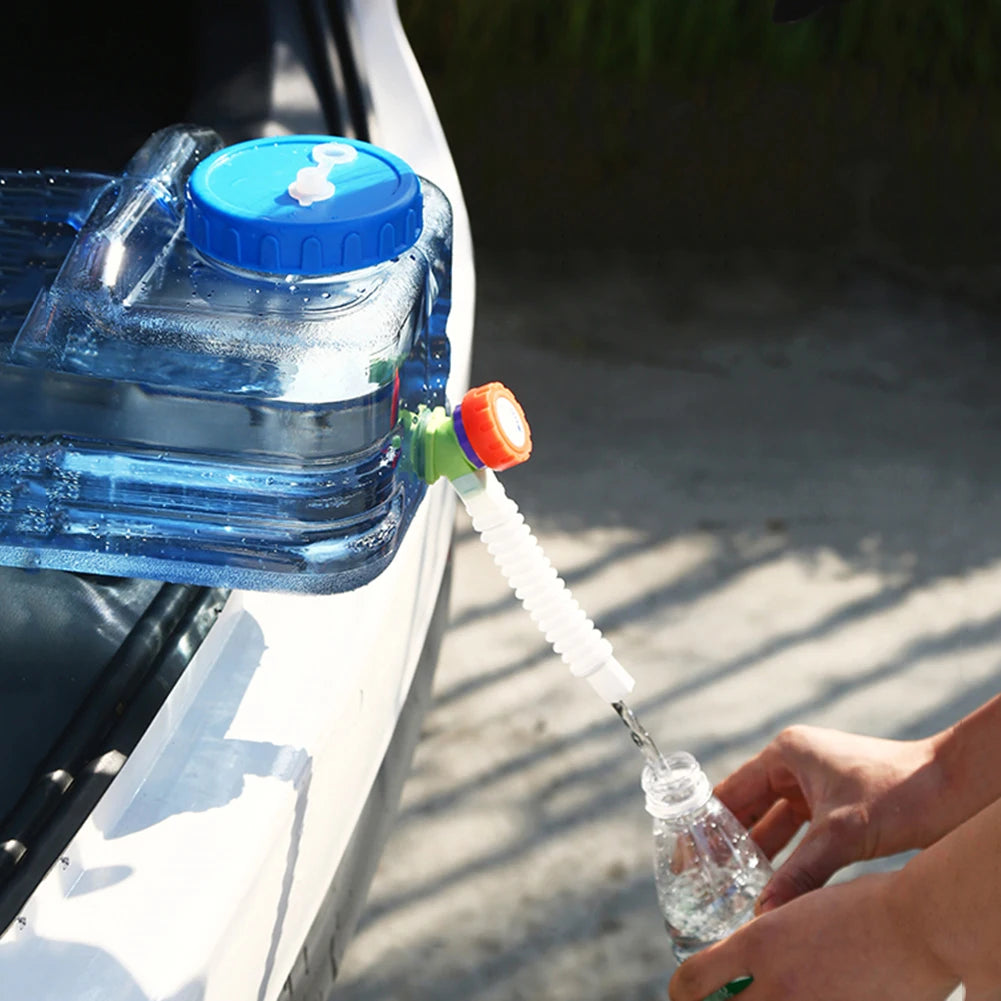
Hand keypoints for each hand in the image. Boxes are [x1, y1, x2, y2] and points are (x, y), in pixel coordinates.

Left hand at [668, 871, 957, 1000]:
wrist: (922, 926)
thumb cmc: (864, 907)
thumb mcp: (797, 911)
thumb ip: (766, 938)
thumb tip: (742, 960)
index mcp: (758, 943)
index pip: (692, 982)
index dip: (682, 992)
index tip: (685, 993)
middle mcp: (776, 987)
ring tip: (770, 997)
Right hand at [715, 725, 944, 911]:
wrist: (954, 787)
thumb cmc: (899, 791)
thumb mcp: (841, 834)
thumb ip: (799, 873)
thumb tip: (763, 913)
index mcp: (785, 753)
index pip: (731, 791)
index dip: (705, 824)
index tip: (685, 854)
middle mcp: (794, 764)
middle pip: (747, 807)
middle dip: (725, 842)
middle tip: (700, 876)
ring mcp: (814, 785)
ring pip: (772, 824)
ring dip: (754, 853)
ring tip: (727, 885)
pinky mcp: (833, 806)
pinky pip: (796, 834)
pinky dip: (783, 857)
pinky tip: (769, 883)